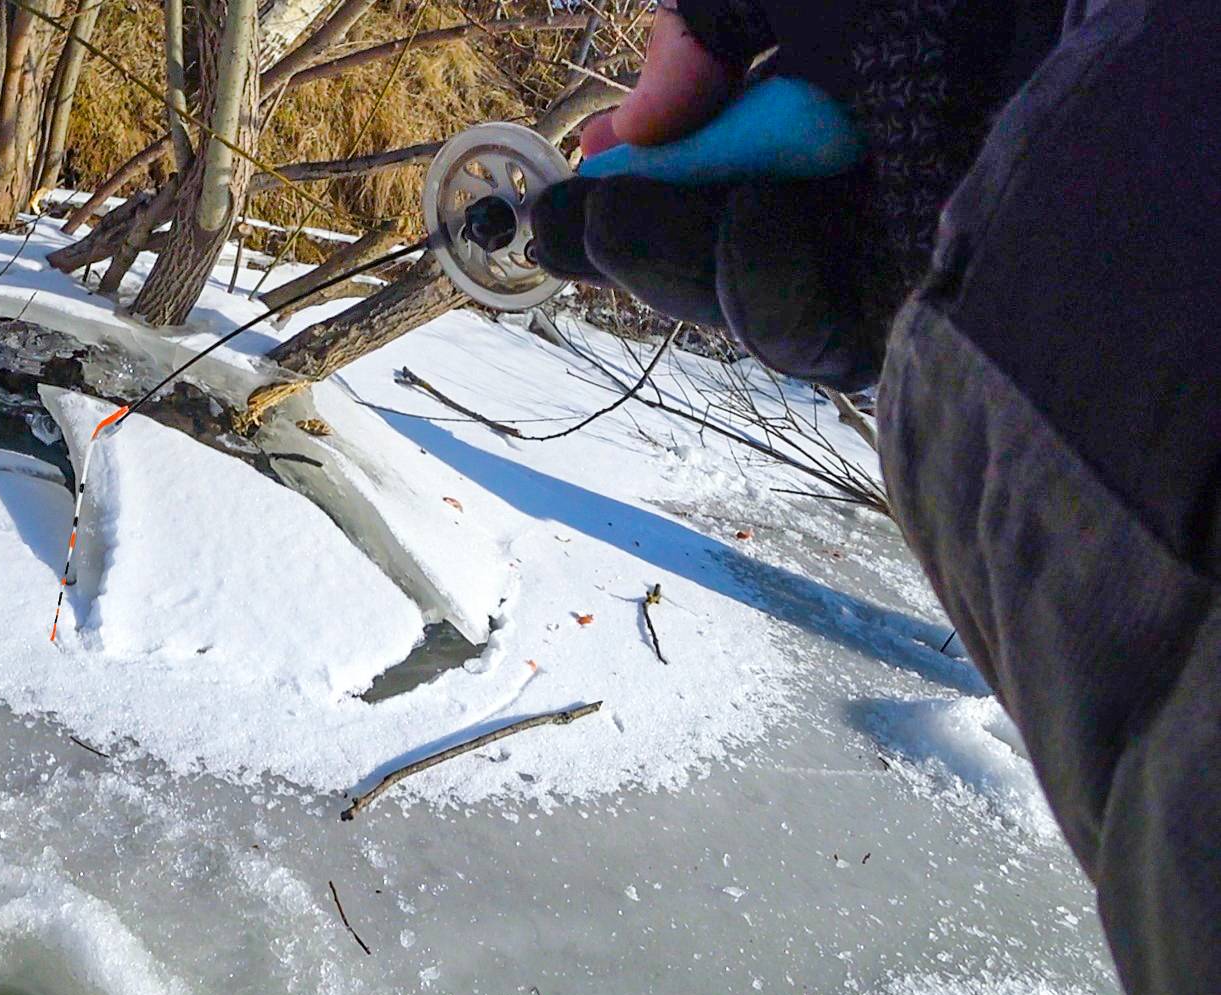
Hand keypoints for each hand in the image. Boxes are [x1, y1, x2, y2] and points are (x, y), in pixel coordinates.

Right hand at [526, 0, 1049, 391]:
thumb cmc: (944, 7)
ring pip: (737, 297)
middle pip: (709, 243)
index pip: (714, 162)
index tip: (578, 171)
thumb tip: (635, 127)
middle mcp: (852, 186)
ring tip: (627, 211)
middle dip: (626, 234)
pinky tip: (755, 216)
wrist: (1066, 39)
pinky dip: (756, 284)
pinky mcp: (911, 316)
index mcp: (834, 103)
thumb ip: (701, 32)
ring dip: (667, 256)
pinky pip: (803, 334)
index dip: (637, 175)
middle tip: (558, 223)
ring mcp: (879, 255)